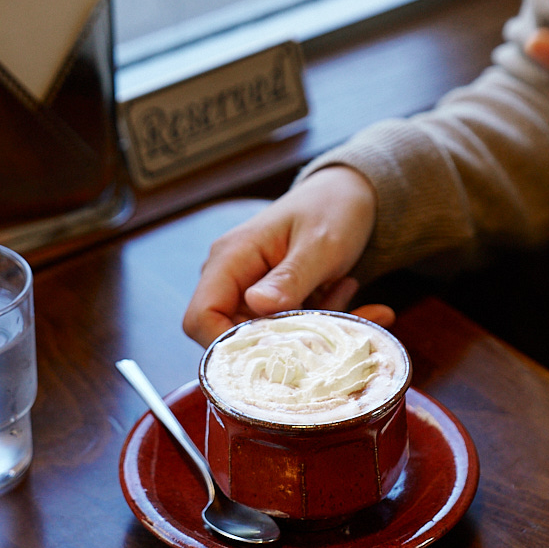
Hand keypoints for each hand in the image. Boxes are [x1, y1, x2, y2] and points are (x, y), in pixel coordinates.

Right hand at [182, 166, 394, 346]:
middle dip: (282, 341)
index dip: (225, 345)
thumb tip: (258, 306)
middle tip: (329, 326)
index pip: (201, 318)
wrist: (347, 193)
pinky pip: (287, 326)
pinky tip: (345, 292)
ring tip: (345, 296)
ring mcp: (251, 290)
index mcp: (230, 258)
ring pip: (267, 335)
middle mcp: (232, 277)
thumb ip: (290, 277)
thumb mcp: (319, 243)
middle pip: (233, 335)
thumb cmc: (331, 207)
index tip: (273, 354)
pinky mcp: (273, 299)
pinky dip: (318, 320)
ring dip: (308, 330)